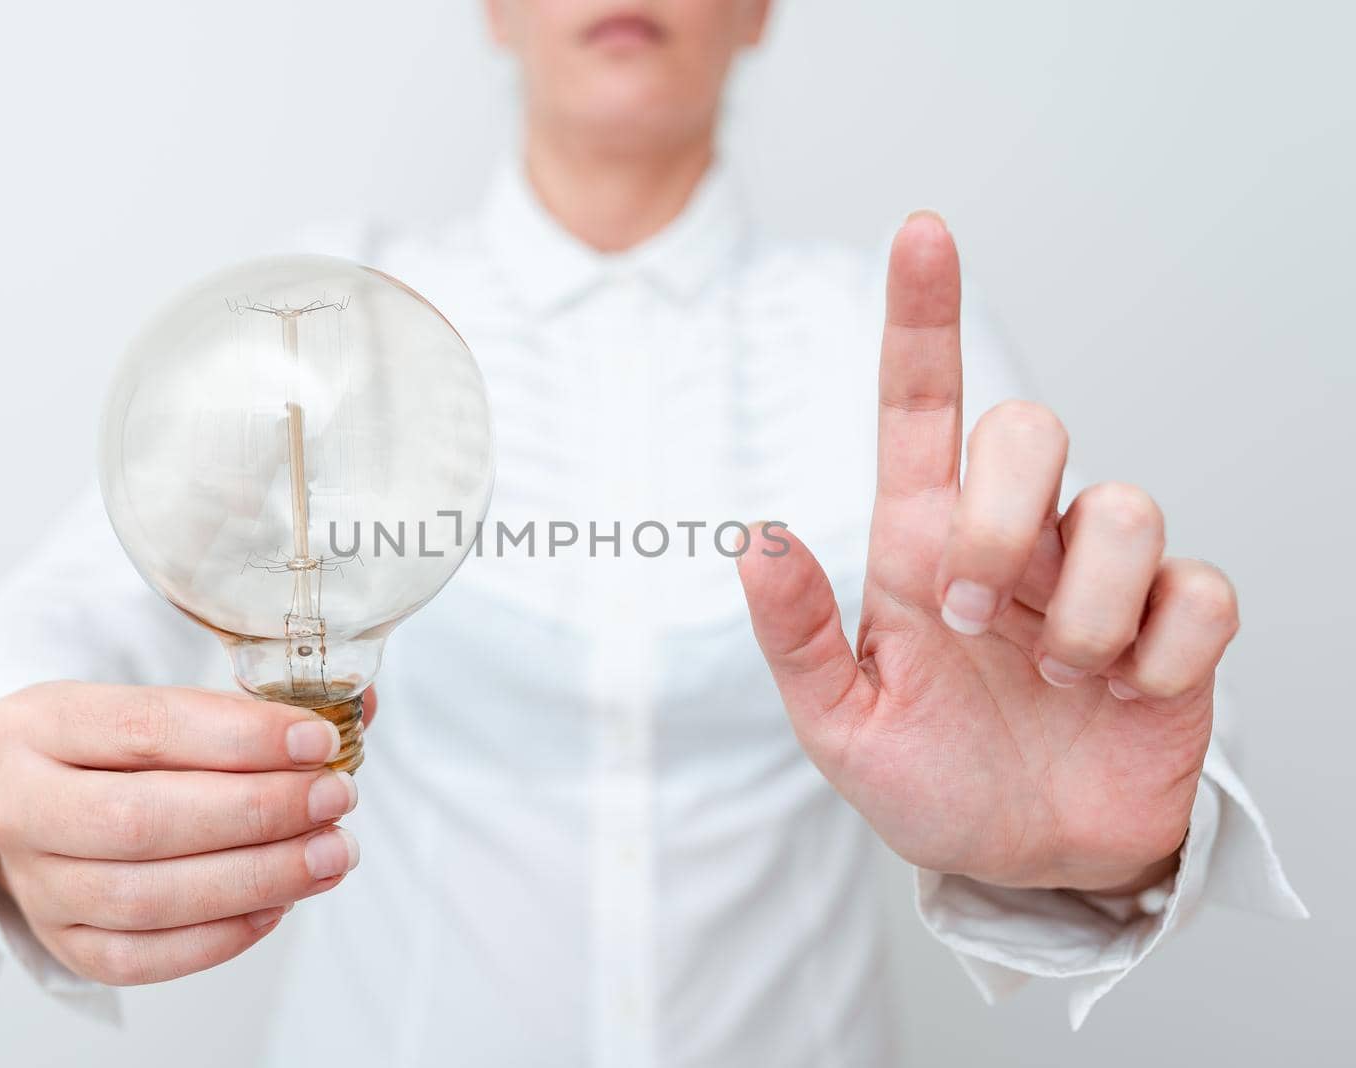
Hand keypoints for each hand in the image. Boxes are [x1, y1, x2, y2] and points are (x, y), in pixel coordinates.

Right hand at [0, 682, 375, 984]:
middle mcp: (14, 803)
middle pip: (142, 820)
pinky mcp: (59, 942)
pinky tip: (278, 904)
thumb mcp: (174, 701)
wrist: (56, 798)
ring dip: (255, 878)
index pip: (147, 727)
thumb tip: (360, 705)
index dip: (243, 739)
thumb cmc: (129, 746)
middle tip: (335, 802)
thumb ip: (261, 703)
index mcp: (35, 721)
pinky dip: (220, 935)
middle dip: (256, 813)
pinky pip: (142, 957)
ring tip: (329, 855)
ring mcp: (31, 882)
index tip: (319, 744)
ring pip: (144, 896)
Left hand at [737, 213, 1236, 892]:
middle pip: (1030, 427)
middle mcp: (1015, 539)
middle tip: (971, 616)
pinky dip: (1162, 654)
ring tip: (1058, 679)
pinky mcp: (1177, 629)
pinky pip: (1201, 591)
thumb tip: (753, 541)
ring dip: (1084, 611)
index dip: (923, 316)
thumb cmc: (930, 778)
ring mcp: (1100, 577)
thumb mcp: (841, 724)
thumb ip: (798, 638)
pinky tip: (1126, 695)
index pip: (921, 404)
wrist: (1024, 862)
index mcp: (923, 543)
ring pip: (1124, 504)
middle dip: (1000, 516)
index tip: (921, 231)